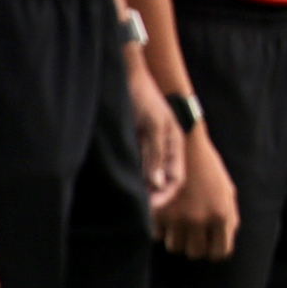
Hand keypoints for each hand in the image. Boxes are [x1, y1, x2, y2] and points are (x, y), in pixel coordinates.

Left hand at [126, 50, 183, 208]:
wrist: (120, 76)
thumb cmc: (142, 97)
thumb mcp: (153, 124)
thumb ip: (155, 154)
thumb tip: (156, 184)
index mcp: (173, 145)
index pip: (174, 179)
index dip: (164, 196)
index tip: (149, 209)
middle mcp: (159, 150)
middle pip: (158, 181)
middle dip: (149, 198)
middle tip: (133, 212)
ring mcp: (142, 148)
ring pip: (142, 177)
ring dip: (135, 190)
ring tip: (121, 203)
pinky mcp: (126, 146)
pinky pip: (129, 168)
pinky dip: (124, 179)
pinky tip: (112, 186)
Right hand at [155, 126, 239, 261]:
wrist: (185, 146)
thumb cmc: (209, 171)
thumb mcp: (227, 192)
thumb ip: (229, 220)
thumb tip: (223, 245)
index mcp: (221, 215)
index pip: (220, 253)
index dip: (215, 250)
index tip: (211, 245)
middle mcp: (198, 220)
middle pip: (195, 253)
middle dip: (195, 245)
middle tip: (194, 233)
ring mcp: (175, 217)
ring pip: (174, 247)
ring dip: (177, 238)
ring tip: (180, 221)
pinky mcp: (156, 212)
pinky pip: (157, 235)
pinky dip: (161, 229)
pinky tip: (167, 215)